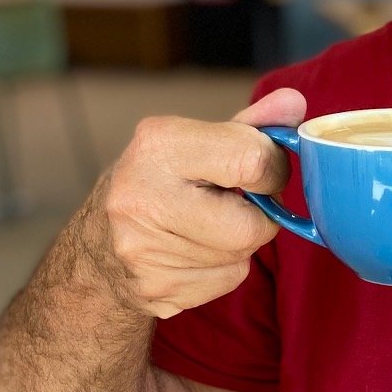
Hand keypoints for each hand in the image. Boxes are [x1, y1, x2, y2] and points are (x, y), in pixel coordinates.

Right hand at [86, 87, 307, 317]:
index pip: (252, 161)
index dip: (273, 170)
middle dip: (258, 217)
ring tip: (206, 226)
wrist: (97, 245)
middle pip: (251, 226)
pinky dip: (223, 268)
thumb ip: (250, 125)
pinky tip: (193, 252)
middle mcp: (142, 197)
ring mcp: (143, 249)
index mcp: (158, 146)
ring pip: (241, 255)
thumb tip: (295, 103)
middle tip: (236, 205)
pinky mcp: (154, 288)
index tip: (263, 172)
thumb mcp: (196, 141)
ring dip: (240, 243)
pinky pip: (227, 280)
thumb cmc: (159, 181)